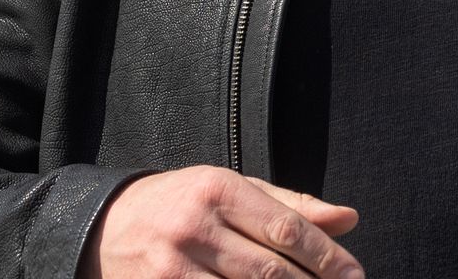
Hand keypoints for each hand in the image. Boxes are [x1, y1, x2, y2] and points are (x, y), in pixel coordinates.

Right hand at [79, 165, 363, 278]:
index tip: (355, 275)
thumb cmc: (181, 204)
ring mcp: (173, 265)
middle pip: (270, 270)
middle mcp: (195, 224)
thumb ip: (291, 206)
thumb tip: (349, 219)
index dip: (327, 257)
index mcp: (218, 188)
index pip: (285, 228)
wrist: (102, 225)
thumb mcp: (232, 190)